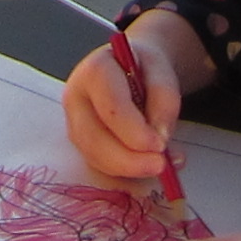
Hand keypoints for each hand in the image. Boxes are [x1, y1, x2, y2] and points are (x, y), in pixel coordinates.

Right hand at [63, 10, 206, 187]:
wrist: (129, 69)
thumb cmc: (143, 68)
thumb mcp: (161, 71)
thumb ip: (164, 100)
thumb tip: (160, 137)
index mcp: (94, 71)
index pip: (110, 107)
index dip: (134, 131)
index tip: (160, 145)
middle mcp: (76, 99)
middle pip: (93, 139)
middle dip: (128, 160)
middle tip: (160, 166)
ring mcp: (75, 125)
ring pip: (94, 157)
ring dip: (129, 169)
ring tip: (163, 165)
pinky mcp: (82, 145)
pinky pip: (100, 166)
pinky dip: (127, 172)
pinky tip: (150, 166)